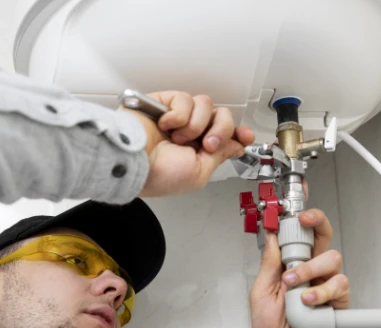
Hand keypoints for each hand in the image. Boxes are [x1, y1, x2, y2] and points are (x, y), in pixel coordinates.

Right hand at [126, 91, 255, 197]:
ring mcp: (176, 116)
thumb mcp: (199, 172)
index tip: (246, 136)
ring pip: (205, 105)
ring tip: (179, 138)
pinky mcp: (162, 102)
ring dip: (196, 124)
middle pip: (221, 116)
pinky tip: (165, 126)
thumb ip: (220, 155)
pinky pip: (184, 99)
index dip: (238, 133)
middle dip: (220, 130)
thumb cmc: (159, 174)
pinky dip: (178, 115)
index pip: (225, 134)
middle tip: (207, 144)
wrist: (134, 162)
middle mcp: (189, 131)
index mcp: (198, 150)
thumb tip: (236, 145)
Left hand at [249, 209, 349, 327]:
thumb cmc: (269, 327)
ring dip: (311, 270)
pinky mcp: (339, 303)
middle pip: (325, 238)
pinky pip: (339, 286)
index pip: (302, 236)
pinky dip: (322, 292)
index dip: (305, 220)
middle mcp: (312, 272)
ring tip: (296, 289)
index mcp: (291, 266)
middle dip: (318, 226)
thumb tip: (271, 237)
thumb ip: (268, 264)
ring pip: (333, 260)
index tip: (298, 213)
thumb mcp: (260, 292)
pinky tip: (309, 303)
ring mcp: (326, 285)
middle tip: (304, 225)